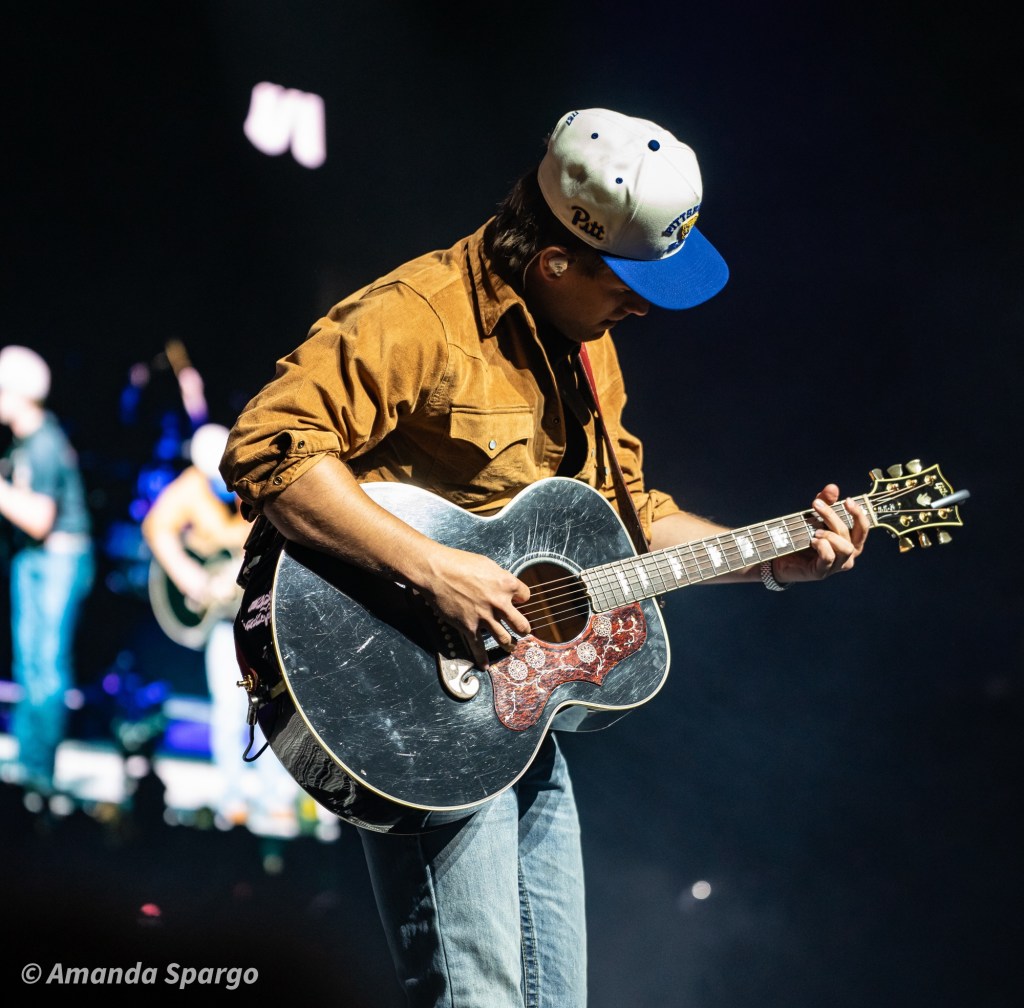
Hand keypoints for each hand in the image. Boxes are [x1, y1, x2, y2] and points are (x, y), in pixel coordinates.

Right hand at [420, 545, 531, 668]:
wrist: (436, 572)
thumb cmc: (458, 563)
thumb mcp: (486, 564)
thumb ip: (498, 577)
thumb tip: (503, 584)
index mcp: (506, 584)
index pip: (525, 596)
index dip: (522, 598)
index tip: (518, 601)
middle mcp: (499, 603)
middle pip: (521, 624)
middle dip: (523, 629)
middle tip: (523, 630)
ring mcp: (484, 617)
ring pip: (505, 639)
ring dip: (510, 645)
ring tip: (511, 647)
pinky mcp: (469, 627)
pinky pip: (479, 648)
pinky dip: (482, 659)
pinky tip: (485, 665)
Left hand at [772, 483, 869, 583]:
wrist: (781, 558)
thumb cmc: (801, 537)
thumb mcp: (814, 516)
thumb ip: (825, 502)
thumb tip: (833, 487)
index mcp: (850, 541)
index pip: (863, 527)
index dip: (858, 513)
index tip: (847, 500)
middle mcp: (848, 554)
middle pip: (849, 533)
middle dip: (833, 516)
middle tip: (816, 504)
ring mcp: (836, 565)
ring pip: (845, 547)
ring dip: (829, 534)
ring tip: (814, 531)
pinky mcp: (822, 572)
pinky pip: (829, 558)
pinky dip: (822, 546)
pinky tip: (812, 541)